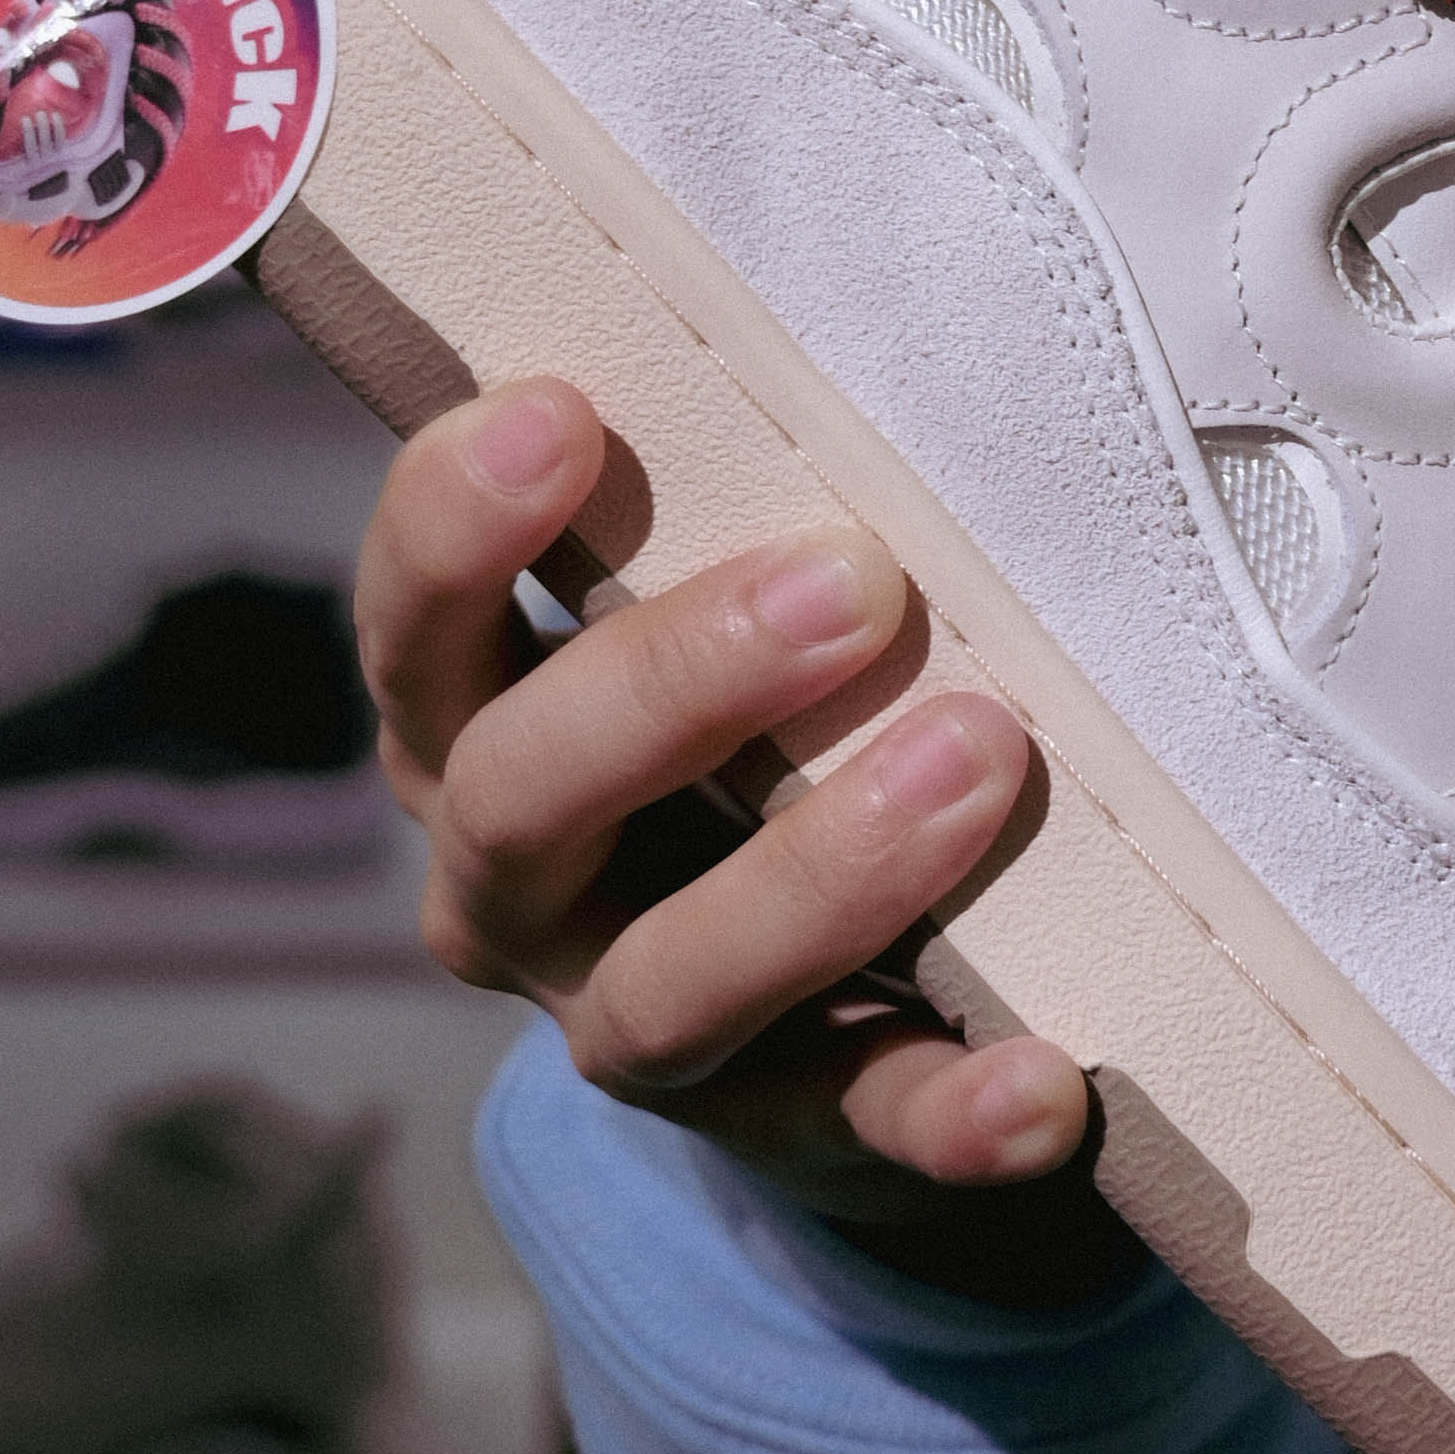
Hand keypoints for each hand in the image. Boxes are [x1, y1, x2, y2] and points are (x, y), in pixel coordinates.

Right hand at [356, 380, 1115, 1311]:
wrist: (831, 1013)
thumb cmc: (757, 735)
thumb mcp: (696, 633)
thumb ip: (706, 521)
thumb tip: (835, 319)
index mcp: (471, 740)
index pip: (410, 633)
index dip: (453, 529)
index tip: (562, 412)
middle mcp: (514, 894)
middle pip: (521, 800)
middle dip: (676, 685)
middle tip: (855, 580)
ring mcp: (633, 1031)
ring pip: (668, 983)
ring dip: (819, 875)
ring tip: (981, 757)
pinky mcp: (786, 1135)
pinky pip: (860, 1132)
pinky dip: (949, 1116)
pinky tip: (1044, 1081)